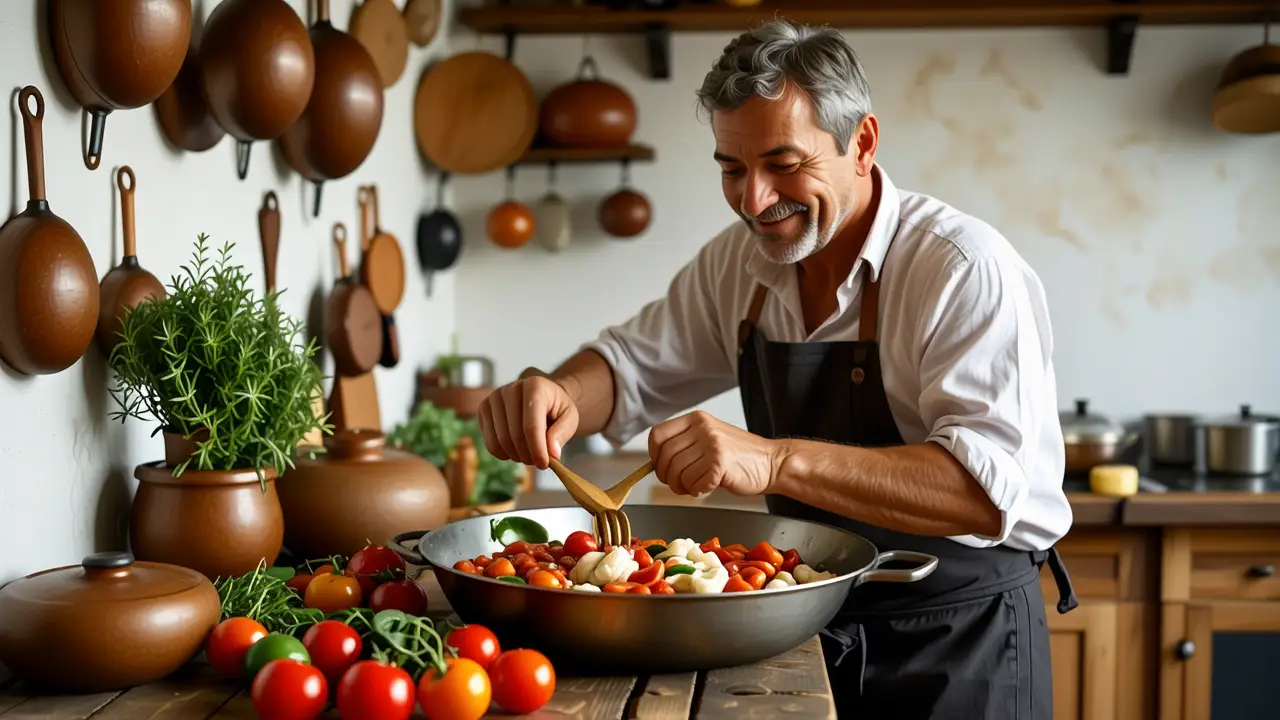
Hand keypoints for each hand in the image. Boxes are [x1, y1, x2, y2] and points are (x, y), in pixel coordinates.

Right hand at [478, 376, 578, 468]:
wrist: (541, 397)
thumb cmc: (556, 407)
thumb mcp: (570, 417)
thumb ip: (563, 433)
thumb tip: (552, 452)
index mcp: (535, 386)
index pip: (531, 425)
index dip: (537, 449)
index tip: (544, 464)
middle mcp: (511, 388)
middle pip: (514, 435)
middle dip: (528, 455)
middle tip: (539, 460)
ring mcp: (494, 397)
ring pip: (500, 441)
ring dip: (516, 456)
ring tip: (529, 453)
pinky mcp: (483, 408)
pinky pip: (489, 442)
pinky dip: (503, 454)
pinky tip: (515, 449)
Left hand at [647, 411, 783, 496]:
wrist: (772, 463)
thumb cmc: (740, 456)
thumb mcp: (709, 439)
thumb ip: (685, 446)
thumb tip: (657, 463)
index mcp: (696, 419)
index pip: (657, 435)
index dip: (654, 455)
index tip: (660, 467)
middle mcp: (702, 428)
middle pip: (665, 457)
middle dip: (668, 477)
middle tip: (680, 484)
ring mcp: (712, 444)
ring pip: (678, 473)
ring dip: (684, 486)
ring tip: (697, 485)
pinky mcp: (720, 463)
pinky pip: (694, 484)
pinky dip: (698, 491)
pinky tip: (710, 486)